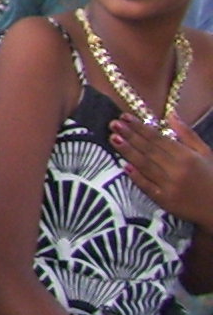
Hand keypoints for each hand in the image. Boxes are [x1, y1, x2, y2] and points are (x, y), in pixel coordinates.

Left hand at [113, 111, 212, 228]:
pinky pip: (147, 187)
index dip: (140, 127)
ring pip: (145, 165)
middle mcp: (177, 169)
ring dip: (128, 151)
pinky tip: (124, 166)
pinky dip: (136, 176)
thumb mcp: (205, 153)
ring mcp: (170, 186)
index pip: (158, 139)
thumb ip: (187, 134)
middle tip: (113, 124)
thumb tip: (171, 114)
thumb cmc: (211, 177)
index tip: (125, 117)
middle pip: (149, 150)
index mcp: (187, 156)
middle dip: (130, 136)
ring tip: (113, 138)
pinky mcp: (165, 200)